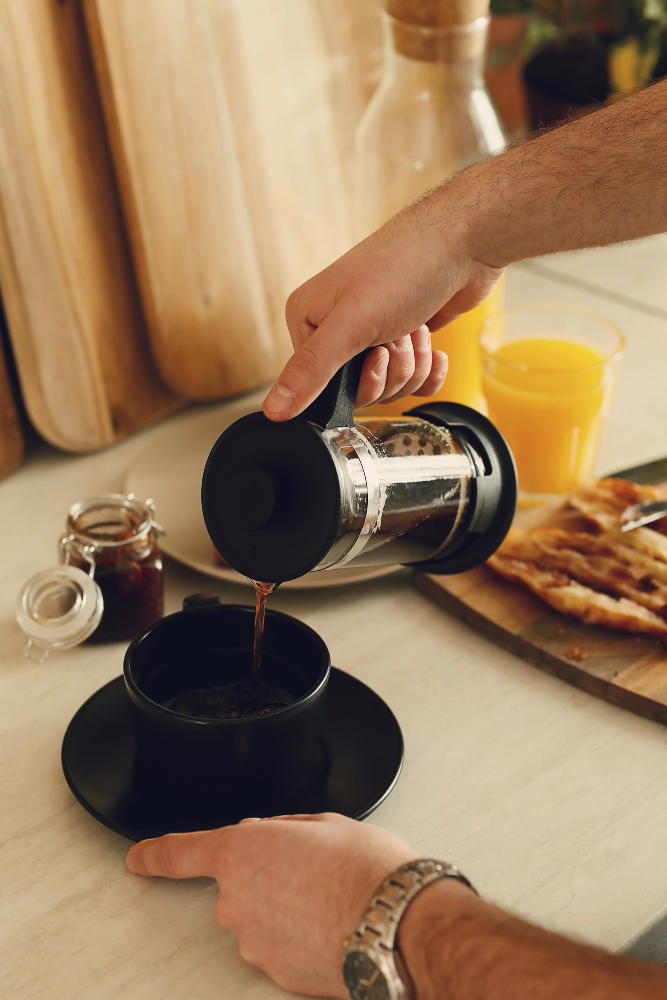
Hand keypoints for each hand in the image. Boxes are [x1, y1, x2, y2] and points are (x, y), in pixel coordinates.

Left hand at [126, 812, 415, 997]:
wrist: (399, 926)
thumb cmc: (367, 868)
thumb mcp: (325, 823)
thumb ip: (283, 829)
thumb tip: (274, 839)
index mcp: (242, 851)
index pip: (180, 851)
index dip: (155, 853)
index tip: (139, 857)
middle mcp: (236, 900)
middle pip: (237, 883)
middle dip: (268, 874)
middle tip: (315, 869)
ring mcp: (253, 942)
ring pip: (260, 916)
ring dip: (287, 906)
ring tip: (333, 898)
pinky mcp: (274, 973)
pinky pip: (278, 945)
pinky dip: (299, 935)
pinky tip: (333, 924)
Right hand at [262, 188, 502, 420]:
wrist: (463, 240)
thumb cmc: (404, 268)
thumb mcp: (350, 325)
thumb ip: (310, 371)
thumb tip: (273, 410)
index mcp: (308, 320)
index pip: (320, 386)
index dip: (356, 381)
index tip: (375, 353)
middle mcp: (336, 326)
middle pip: (358, 389)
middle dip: (390, 372)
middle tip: (397, 337)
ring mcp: (373, 332)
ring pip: (389, 385)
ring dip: (412, 365)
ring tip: (416, 329)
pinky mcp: (405, 336)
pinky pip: (413, 380)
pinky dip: (428, 370)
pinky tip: (435, 348)